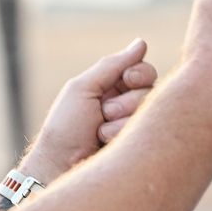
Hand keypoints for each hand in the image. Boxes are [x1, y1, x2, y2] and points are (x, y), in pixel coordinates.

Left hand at [17, 39, 159, 181]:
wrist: (58, 168)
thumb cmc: (65, 128)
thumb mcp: (83, 88)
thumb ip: (113, 65)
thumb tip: (141, 42)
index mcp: (113, 88)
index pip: (145, 71)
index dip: (140, 73)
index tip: (126, 79)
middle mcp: (127, 107)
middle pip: (153, 91)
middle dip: (128, 101)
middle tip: (104, 113)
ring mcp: (133, 129)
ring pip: (151, 114)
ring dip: (122, 121)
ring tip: (100, 133)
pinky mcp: (137, 149)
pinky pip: (149, 135)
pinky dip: (124, 136)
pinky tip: (107, 145)